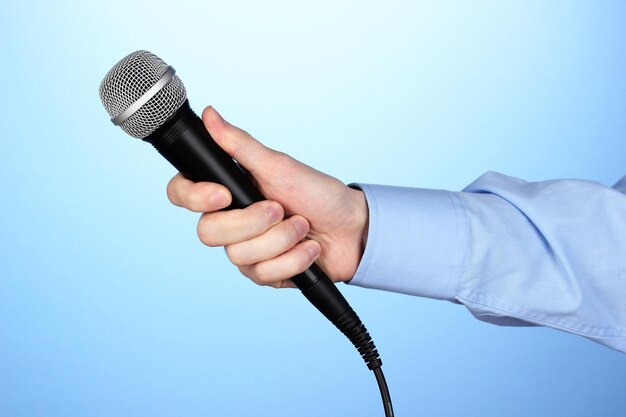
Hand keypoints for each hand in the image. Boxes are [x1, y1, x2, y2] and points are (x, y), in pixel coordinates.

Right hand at [167, 107, 368, 288]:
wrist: (351, 229)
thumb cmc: (317, 193)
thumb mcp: (279, 166)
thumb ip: (240, 145)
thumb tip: (210, 115)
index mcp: (229, 191)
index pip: (183, 194)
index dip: (193, 197)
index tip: (223, 194)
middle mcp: (231, 222)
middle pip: (208, 232)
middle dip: (252, 222)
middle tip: (281, 209)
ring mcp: (246, 250)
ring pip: (238, 256)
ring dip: (280, 240)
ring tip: (303, 227)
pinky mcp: (264, 273)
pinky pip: (263, 274)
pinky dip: (293, 260)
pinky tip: (309, 249)